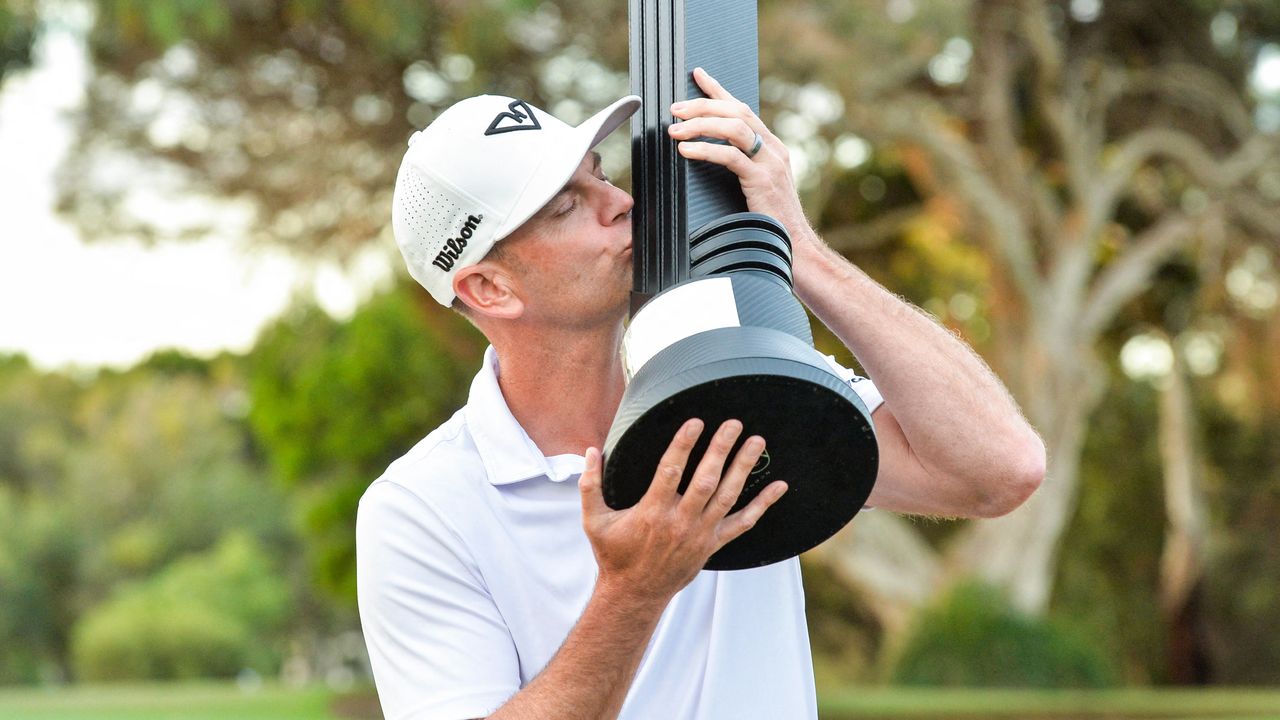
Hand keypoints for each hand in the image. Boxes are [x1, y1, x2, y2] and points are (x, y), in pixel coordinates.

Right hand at [579, 419, 787, 603]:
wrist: (635, 593)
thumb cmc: (613, 553)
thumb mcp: (593, 521)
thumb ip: (589, 485)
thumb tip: (590, 450)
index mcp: (652, 512)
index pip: (671, 471)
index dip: (683, 445)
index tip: (695, 422)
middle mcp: (680, 522)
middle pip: (706, 480)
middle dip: (721, 449)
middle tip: (734, 423)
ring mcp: (700, 534)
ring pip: (727, 496)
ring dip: (743, 467)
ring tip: (757, 441)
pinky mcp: (713, 545)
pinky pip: (743, 524)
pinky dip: (763, 506)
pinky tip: (780, 487)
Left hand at [667, 67, 810, 242]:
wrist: (792, 246)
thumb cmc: (769, 222)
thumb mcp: (756, 187)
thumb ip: (741, 168)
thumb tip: (709, 156)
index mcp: (772, 147)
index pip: (743, 108)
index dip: (719, 90)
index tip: (698, 75)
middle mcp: (774, 149)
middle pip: (737, 111)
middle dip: (703, 105)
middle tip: (675, 109)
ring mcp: (770, 163)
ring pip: (734, 127)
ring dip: (700, 124)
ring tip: (674, 130)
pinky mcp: (762, 180)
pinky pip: (730, 156)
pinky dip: (705, 149)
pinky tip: (686, 150)